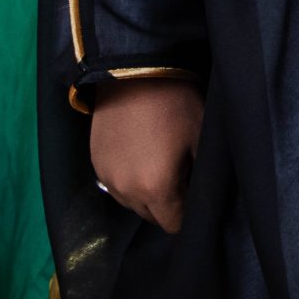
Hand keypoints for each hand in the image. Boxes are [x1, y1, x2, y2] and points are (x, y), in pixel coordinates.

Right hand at [87, 78, 203, 232]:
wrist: (134, 73)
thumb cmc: (176, 104)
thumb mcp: (200, 139)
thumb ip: (200, 177)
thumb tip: (202, 197)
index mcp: (155, 189)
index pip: (174, 224)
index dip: (189, 214)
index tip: (198, 196)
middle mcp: (126, 191)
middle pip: (152, 216)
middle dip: (170, 205)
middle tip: (184, 176)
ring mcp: (106, 179)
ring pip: (133, 203)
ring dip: (148, 194)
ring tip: (163, 164)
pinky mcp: (95, 164)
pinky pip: (117, 186)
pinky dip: (131, 180)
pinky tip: (143, 156)